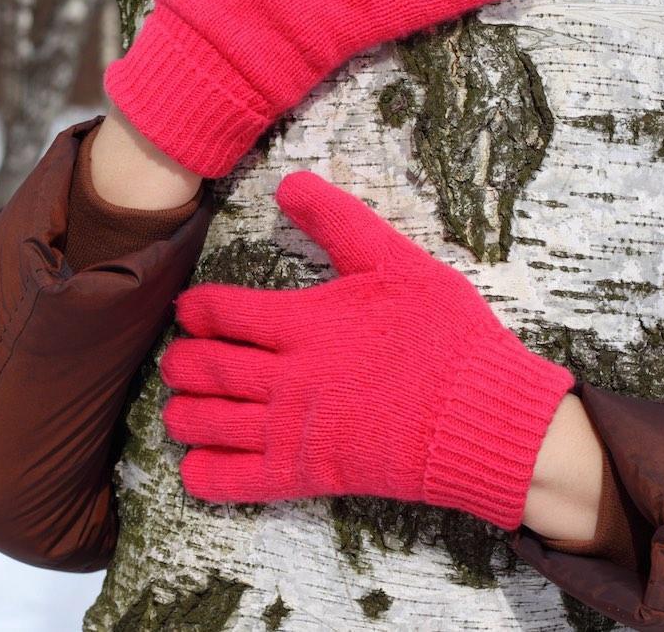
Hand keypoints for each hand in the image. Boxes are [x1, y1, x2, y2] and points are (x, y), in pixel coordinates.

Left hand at [160, 172, 573, 527]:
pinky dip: (206, 474)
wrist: (483, 412)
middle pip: (205, 369)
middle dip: (181, 362)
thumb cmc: (447, 335)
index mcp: (304, 323)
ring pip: (209, 424)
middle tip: (180, 359)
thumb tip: (289, 182)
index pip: (223, 312)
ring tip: (181, 406)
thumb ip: (339, 221)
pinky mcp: (309, 474)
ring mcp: (294, 429)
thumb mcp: (398, 261)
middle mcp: (288, 376)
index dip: (196, 310)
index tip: (190, 310)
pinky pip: (237, 481)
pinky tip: (197, 464)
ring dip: (183, 414)